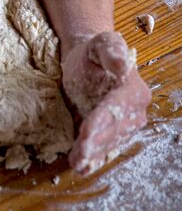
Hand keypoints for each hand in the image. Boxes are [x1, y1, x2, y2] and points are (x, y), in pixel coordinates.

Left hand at [62, 32, 150, 173]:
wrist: (86, 62)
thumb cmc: (93, 52)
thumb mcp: (101, 43)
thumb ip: (111, 51)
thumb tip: (122, 66)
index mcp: (133, 89)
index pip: (118, 108)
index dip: (103, 120)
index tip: (87, 129)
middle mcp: (133, 111)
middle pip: (115, 129)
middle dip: (97, 141)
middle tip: (80, 152)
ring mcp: (123, 124)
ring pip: (109, 142)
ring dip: (94, 153)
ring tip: (77, 162)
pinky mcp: (109, 132)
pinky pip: (103, 147)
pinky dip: (93, 158)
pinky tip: (81, 166)